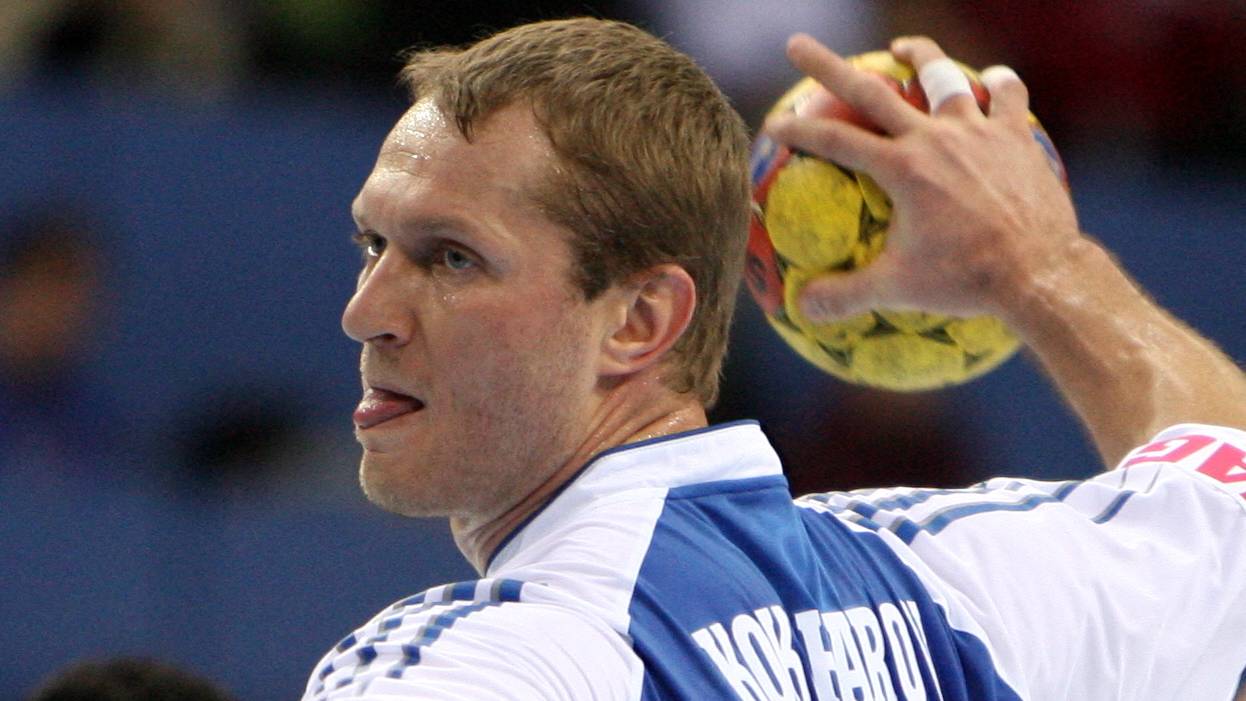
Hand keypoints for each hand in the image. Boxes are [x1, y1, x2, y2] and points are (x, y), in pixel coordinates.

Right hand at [763, 35, 1081, 323]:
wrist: (1039, 271)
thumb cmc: (965, 279)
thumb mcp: (897, 290)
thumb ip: (846, 296)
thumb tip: (804, 310)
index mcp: (901, 170)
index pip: (834, 141)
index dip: (799, 131)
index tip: (774, 123)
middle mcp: (934, 139)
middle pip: (869, 91)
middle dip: (827, 67)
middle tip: (796, 45)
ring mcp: (977, 132)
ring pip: (942, 78)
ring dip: (918, 57)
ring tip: (903, 48)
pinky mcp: (1015, 136)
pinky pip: (1007, 96)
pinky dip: (997, 83)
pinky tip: (990, 79)